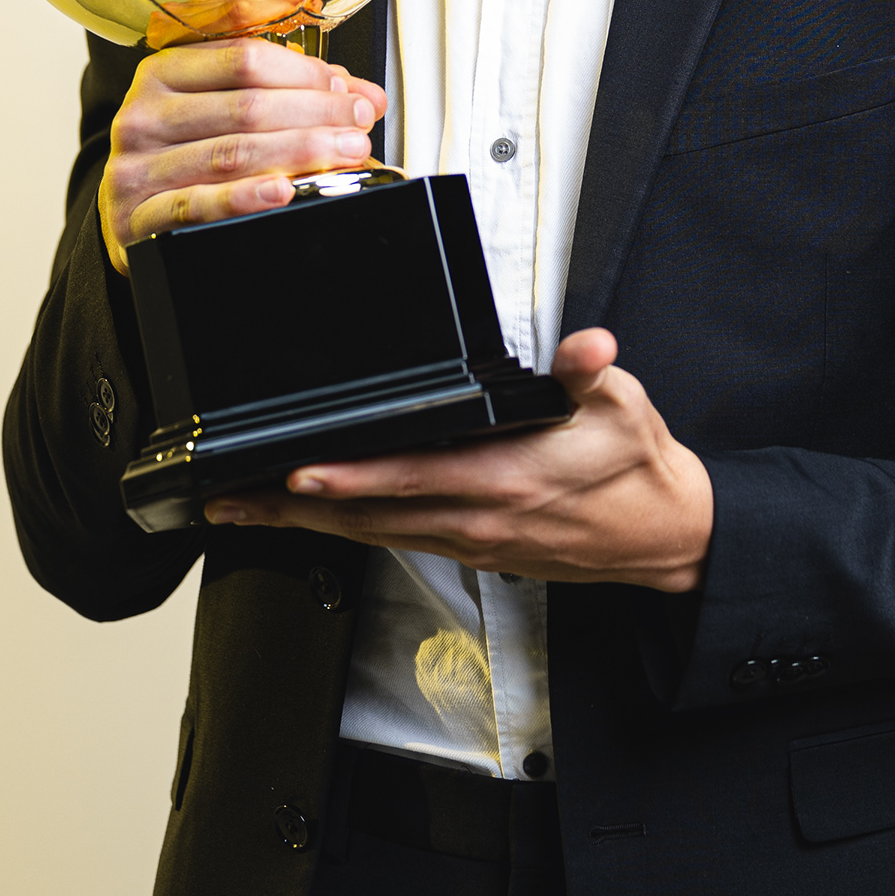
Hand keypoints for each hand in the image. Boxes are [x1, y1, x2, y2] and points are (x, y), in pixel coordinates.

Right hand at [98, 0, 387, 275]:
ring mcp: (137, 163)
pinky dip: (245, 197)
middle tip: (357, 127)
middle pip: (246, 105)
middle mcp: (145, 113)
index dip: (305, 74)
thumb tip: (364, 96)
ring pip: (231, 152)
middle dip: (315, 115)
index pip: (244, 58)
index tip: (348, 93)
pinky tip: (283, 191)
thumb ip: (293, 95)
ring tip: (343, 155)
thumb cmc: (185, 155)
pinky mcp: (136, 213)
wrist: (132, 216)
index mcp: (165, 72)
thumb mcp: (228, 111)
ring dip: (299, 153)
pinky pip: (198, 203)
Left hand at [205, 329, 713, 593]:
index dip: (354, 477)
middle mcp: (476, 518)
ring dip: (304, 521)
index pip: (413, 477)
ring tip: (243, 507)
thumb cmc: (637, 469)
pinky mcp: (470, 549)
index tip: (302, 469)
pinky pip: (390, 540)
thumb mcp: (622, 407)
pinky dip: (340, 528)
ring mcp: (469, 540)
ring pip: (369, 533)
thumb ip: (589, 373)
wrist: (663, 537)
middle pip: (368, 516)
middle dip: (294, 506)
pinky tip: (307, 516)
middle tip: (231, 496)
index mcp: (507, 479)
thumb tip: (589, 346)